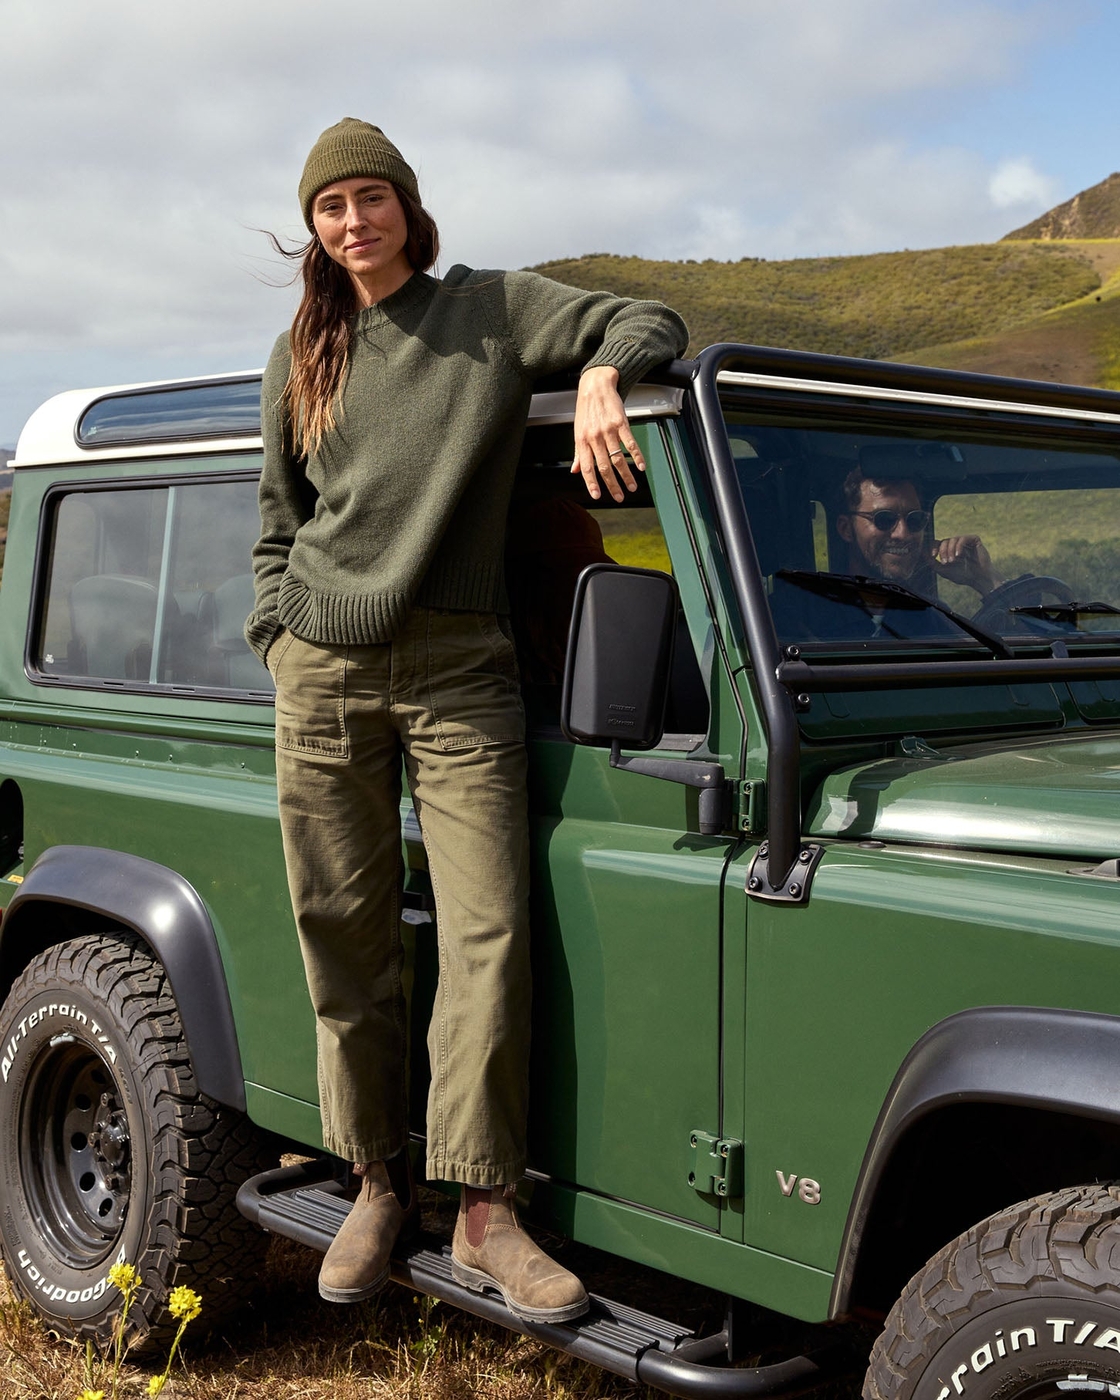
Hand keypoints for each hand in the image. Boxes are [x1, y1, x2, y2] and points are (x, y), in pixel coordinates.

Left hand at [571, 366, 644, 501]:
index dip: (591, 483)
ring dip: (626, 475)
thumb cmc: (586, 409)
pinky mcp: (621, 423)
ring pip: (618, 458)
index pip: (586, 467)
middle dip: (612, 485)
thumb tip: (575, 470)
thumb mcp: (578, 431)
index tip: (597, 495)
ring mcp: (608, 431)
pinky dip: (637, 456)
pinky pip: (630, 443)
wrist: (595, 386)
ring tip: (632, 486)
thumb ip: (578, 453)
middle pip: (604, 467)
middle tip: (619, 496)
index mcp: (582, 441)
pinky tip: (641, 466)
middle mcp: (594, 437)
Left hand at [931, 535, 1002, 594]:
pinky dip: (959, 546)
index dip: (933, 547)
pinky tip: (959, 555)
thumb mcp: (944, 570)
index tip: (933, 555)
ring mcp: (966, 541)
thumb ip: (933, 563)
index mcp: (949, 550)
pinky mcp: (974, 540)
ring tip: (953, 561)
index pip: (938, 542)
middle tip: (946, 562)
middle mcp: (957, 544)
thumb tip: (922, 553)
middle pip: (944, 541)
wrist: (978, 579)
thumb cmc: (962, 576)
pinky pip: (963, 538)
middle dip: (943, 551)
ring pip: (953, 539)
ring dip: (950, 550)